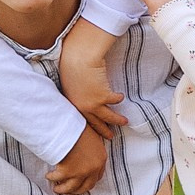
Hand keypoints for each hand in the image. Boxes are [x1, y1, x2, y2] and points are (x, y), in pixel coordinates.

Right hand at [45, 127, 107, 194]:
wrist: (69, 125)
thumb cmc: (79, 127)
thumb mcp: (94, 137)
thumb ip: (94, 149)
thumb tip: (89, 155)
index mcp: (101, 159)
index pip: (98, 176)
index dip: (89, 180)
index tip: (82, 181)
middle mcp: (93, 168)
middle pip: (86, 186)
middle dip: (77, 189)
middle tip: (69, 189)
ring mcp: (81, 171)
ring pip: (71, 187)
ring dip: (63, 189)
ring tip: (56, 188)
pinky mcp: (67, 172)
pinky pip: (58, 179)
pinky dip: (52, 178)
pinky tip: (49, 175)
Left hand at [58, 18, 127, 139]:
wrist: (78, 58)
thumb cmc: (71, 64)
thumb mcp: (70, 81)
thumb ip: (76, 90)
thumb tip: (82, 91)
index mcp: (73, 103)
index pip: (83, 119)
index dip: (91, 126)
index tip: (96, 131)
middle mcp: (83, 107)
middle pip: (96, 122)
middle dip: (104, 130)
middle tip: (111, 136)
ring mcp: (94, 103)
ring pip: (108, 116)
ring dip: (117, 120)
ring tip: (125, 122)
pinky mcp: (104, 97)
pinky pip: (115, 100)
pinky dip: (118, 98)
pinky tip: (121, 97)